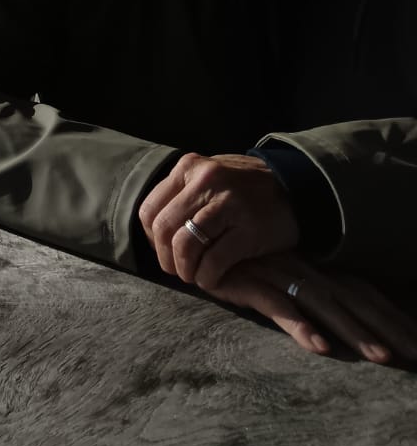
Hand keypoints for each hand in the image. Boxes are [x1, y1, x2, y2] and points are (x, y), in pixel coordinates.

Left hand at [138, 151, 296, 288]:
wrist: (295, 186)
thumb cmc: (244, 186)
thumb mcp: (209, 175)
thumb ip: (182, 193)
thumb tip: (154, 228)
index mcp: (189, 167)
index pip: (150, 209)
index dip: (152, 238)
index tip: (163, 251)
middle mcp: (205, 181)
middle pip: (164, 228)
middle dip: (166, 258)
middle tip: (177, 270)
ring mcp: (227, 204)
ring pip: (185, 245)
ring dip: (185, 269)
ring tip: (194, 276)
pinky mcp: (248, 229)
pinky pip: (214, 261)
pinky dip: (208, 277)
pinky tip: (212, 279)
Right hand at [203, 254, 416, 365]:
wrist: (194, 237)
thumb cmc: (241, 261)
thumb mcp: (280, 275)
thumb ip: (307, 294)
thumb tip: (339, 325)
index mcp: (316, 269)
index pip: (363, 292)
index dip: (391, 316)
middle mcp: (304, 270)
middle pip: (354, 299)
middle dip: (387, 328)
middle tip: (416, 354)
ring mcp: (278, 275)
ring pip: (325, 305)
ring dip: (353, 332)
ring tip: (380, 357)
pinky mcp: (251, 283)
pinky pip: (279, 307)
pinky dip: (300, 326)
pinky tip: (318, 347)